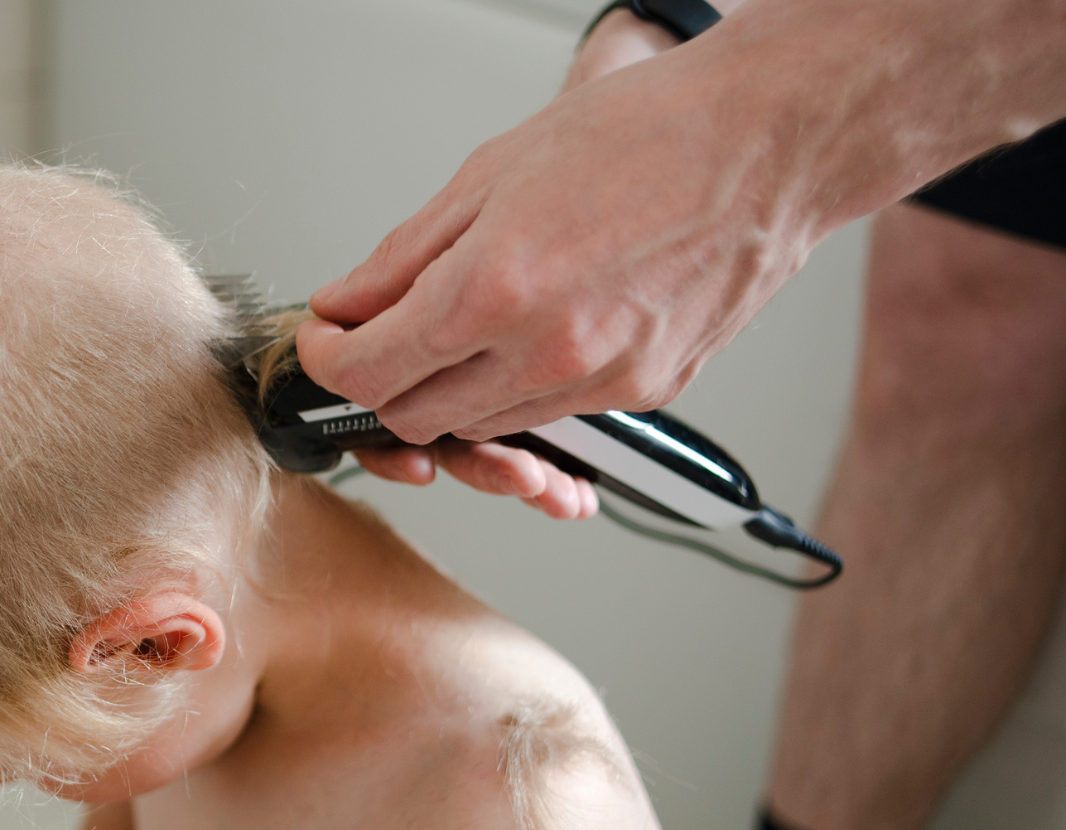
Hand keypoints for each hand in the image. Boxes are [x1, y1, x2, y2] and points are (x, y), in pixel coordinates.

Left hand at [335, 10, 674, 515]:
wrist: (768, 144)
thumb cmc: (646, 136)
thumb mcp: (490, 173)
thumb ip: (403, 256)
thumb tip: (347, 304)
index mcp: (495, 289)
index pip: (369, 372)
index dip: (329, 361)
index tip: (327, 339)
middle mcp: (546, 350)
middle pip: (416, 416)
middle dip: (381, 385)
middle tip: (377, 340)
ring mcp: (601, 381)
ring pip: (482, 426)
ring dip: (449, 394)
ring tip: (456, 332)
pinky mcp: (644, 393)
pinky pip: (550, 417)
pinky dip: (516, 393)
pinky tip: (523, 340)